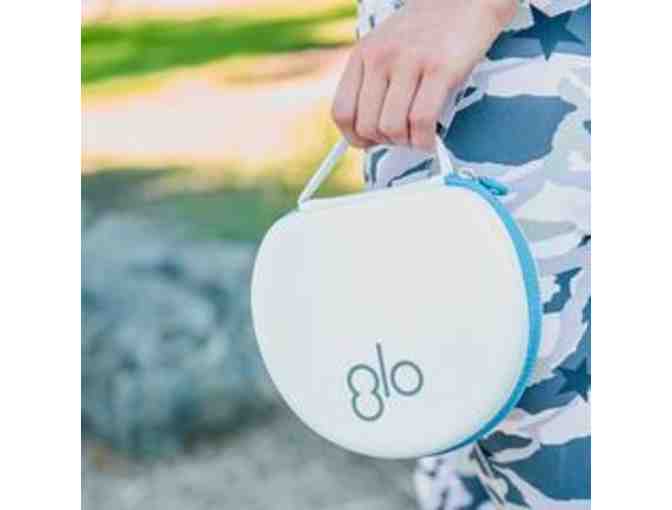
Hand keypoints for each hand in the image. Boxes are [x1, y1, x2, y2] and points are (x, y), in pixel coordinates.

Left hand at [332, 0, 515, 150]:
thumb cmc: (427, 33)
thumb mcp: (386, 48)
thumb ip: (372, 83)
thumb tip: (367, 135)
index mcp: (362, 54)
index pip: (341, 112)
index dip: (354, 137)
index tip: (371, 142)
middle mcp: (380, 57)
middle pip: (367, 126)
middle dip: (385, 142)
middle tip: (403, 138)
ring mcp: (409, 62)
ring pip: (392, 127)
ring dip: (406, 144)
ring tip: (419, 137)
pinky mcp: (440, 70)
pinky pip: (422, 121)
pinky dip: (425, 141)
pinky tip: (431, 140)